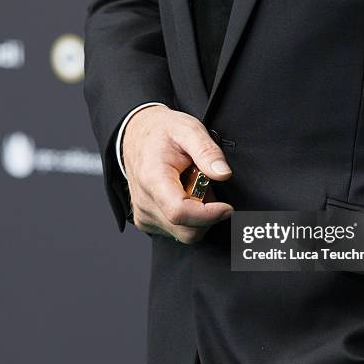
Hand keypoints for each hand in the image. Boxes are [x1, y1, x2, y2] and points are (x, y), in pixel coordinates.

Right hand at [122, 105, 233, 243]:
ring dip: (199, 216)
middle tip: (207, 186)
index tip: (227, 207)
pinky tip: (184, 195)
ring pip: (184, 234)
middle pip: (186, 230)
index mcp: (153, 179)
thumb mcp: (188, 130)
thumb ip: (207, 151)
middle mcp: (145, 202)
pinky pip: (176, 232)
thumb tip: (224, 174)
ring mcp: (144, 214)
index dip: (209, 215)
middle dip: (207, 215)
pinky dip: (189, 219)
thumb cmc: (162, 133)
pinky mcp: (146, 221)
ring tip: (194, 187)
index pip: (180, 213)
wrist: (136, 135)